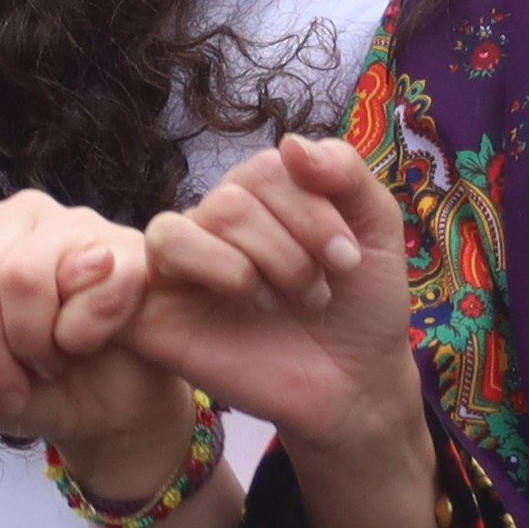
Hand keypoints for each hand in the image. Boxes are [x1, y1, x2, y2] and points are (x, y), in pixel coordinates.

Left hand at [0, 193, 183, 453]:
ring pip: (23, 276)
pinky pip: (90, 287)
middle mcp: (18, 212)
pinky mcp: (128, 251)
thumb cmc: (31, 384)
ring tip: (49, 363)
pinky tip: (88, 344)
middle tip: (14, 381)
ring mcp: (77, 224)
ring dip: (34, 346)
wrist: (107, 415)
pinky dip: (81, 336)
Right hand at [129, 134, 420, 462]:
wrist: (354, 386)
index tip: (348, 262)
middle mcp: (218, 222)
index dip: (313, 213)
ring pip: (192, 222)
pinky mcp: (159, 308)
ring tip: (279, 306)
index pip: (270, 167)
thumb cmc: (361, 307)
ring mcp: (185, 265)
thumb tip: (289, 142)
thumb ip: (344, 170)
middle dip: (290, 250)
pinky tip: (243, 300)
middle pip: (232, 199)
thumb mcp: (376, 227)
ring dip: (253, 266)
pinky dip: (204, 268)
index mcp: (264, 195)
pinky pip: (152, 257)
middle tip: (317, 296)